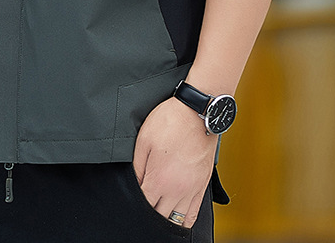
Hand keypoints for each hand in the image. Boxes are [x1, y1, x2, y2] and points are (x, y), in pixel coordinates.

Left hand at [131, 96, 216, 228]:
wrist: (197, 113)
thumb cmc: (169, 122)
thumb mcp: (143, 140)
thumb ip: (138, 167)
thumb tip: (136, 183)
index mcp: (159, 179)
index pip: (143, 205)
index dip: (135, 203)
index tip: (132, 198)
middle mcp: (176, 190)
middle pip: (159, 216)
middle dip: (149, 212)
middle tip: (144, 203)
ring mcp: (192, 189)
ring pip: (177, 220)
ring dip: (166, 218)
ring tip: (158, 212)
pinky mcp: (202, 185)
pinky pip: (194, 213)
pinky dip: (185, 221)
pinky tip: (177, 219)